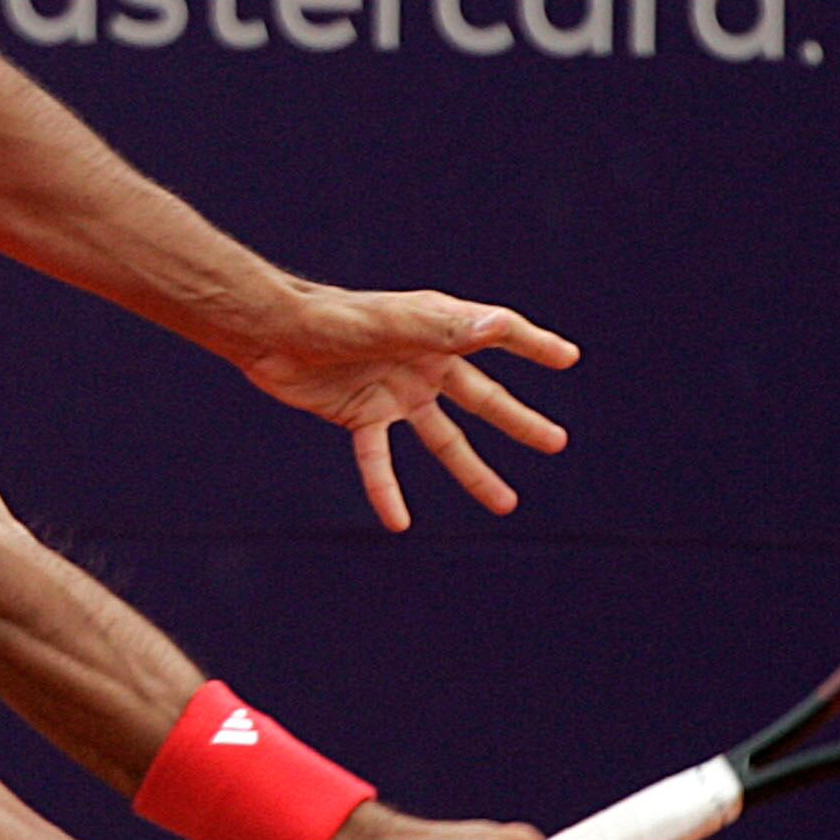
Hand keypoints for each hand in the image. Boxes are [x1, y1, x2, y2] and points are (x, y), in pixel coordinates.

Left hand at [229, 285, 579, 529]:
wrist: (271, 332)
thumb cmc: (333, 316)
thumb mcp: (394, 322)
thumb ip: (445, 327)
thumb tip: (498, 328)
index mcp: (438, 329)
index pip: (498, 335)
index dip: (533, 345)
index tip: (568, 359)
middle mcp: (423, 362)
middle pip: (482, 398)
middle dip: (518, 422)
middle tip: (556, 443)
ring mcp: (394, 392)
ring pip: (443, 439)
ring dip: (473, 472)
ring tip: (506, 504)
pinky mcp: (361, 416)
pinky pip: (380, 461)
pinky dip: (388, 490)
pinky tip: (400, 522)